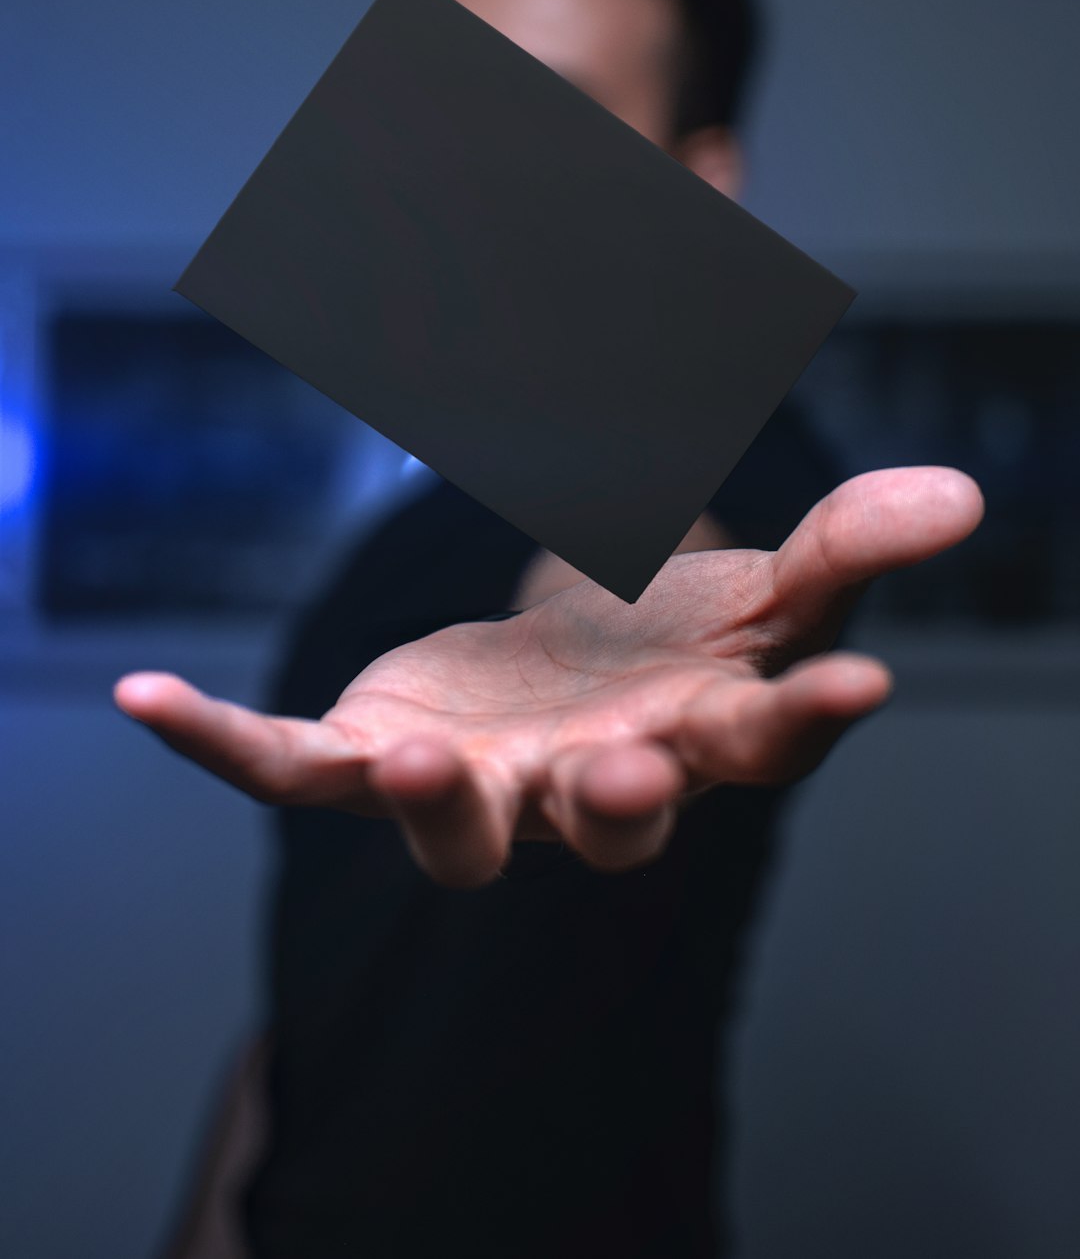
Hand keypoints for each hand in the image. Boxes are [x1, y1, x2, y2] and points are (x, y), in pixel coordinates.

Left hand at [114, 466, 982, 887]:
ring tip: (426, 761)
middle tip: (628, 771)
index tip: (859, 685)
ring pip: (453, 830)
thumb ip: (851, 540)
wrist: (574, 662)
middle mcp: (589, 789)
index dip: (809, 721)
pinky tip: (147, 697)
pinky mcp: (373, 759)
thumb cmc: (680, 635)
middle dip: (620, 806)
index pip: (768, 742)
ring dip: (440, 807)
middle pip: (609, 826)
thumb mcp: (769, 577)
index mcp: (699, 738)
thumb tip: (961, 495)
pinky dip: (218, 742)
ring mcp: (478, 785)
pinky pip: (288, 768)